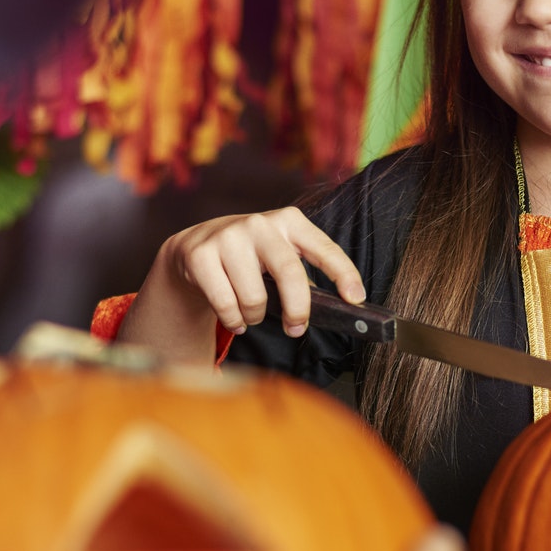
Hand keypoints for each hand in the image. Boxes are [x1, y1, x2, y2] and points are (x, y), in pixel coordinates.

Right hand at [119, 208, 365, 361]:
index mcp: (289, 221)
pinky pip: (226, 304)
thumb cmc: (250, 258)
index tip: (356, 298)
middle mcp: (260, 223)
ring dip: (256, 317)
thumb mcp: (279, 256)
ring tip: (252, 313)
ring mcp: (228, 236)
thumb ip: (304, 276)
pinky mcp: (201, 255)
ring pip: (254, 297)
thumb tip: (337, 308)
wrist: (195, 247)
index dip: (343, 273)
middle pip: (290, 273)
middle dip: (298, 309)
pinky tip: (233, 317)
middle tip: (296, 328)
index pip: (323, 247)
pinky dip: (233, 320)